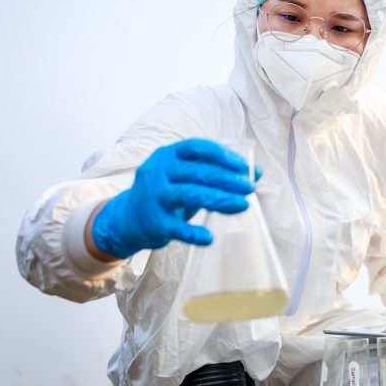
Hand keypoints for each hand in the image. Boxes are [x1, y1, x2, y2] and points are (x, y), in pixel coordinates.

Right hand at [91, 139, 256, 258]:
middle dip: (228, 180)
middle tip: (250, 188)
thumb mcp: (188, 177)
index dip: (222, 155)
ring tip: (243, 205)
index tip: (243, 166)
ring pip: (190, 195)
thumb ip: (219, 171)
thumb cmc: (169, 191)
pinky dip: (193, 234)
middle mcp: (158, 172)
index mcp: (168, 155)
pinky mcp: (154, 222)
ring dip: (220, 200)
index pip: (196, 147)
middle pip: (198, 172)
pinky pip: (176, 228)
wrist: (129, 219)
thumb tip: (257, 172)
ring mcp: (154, 197)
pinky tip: (210, 238)